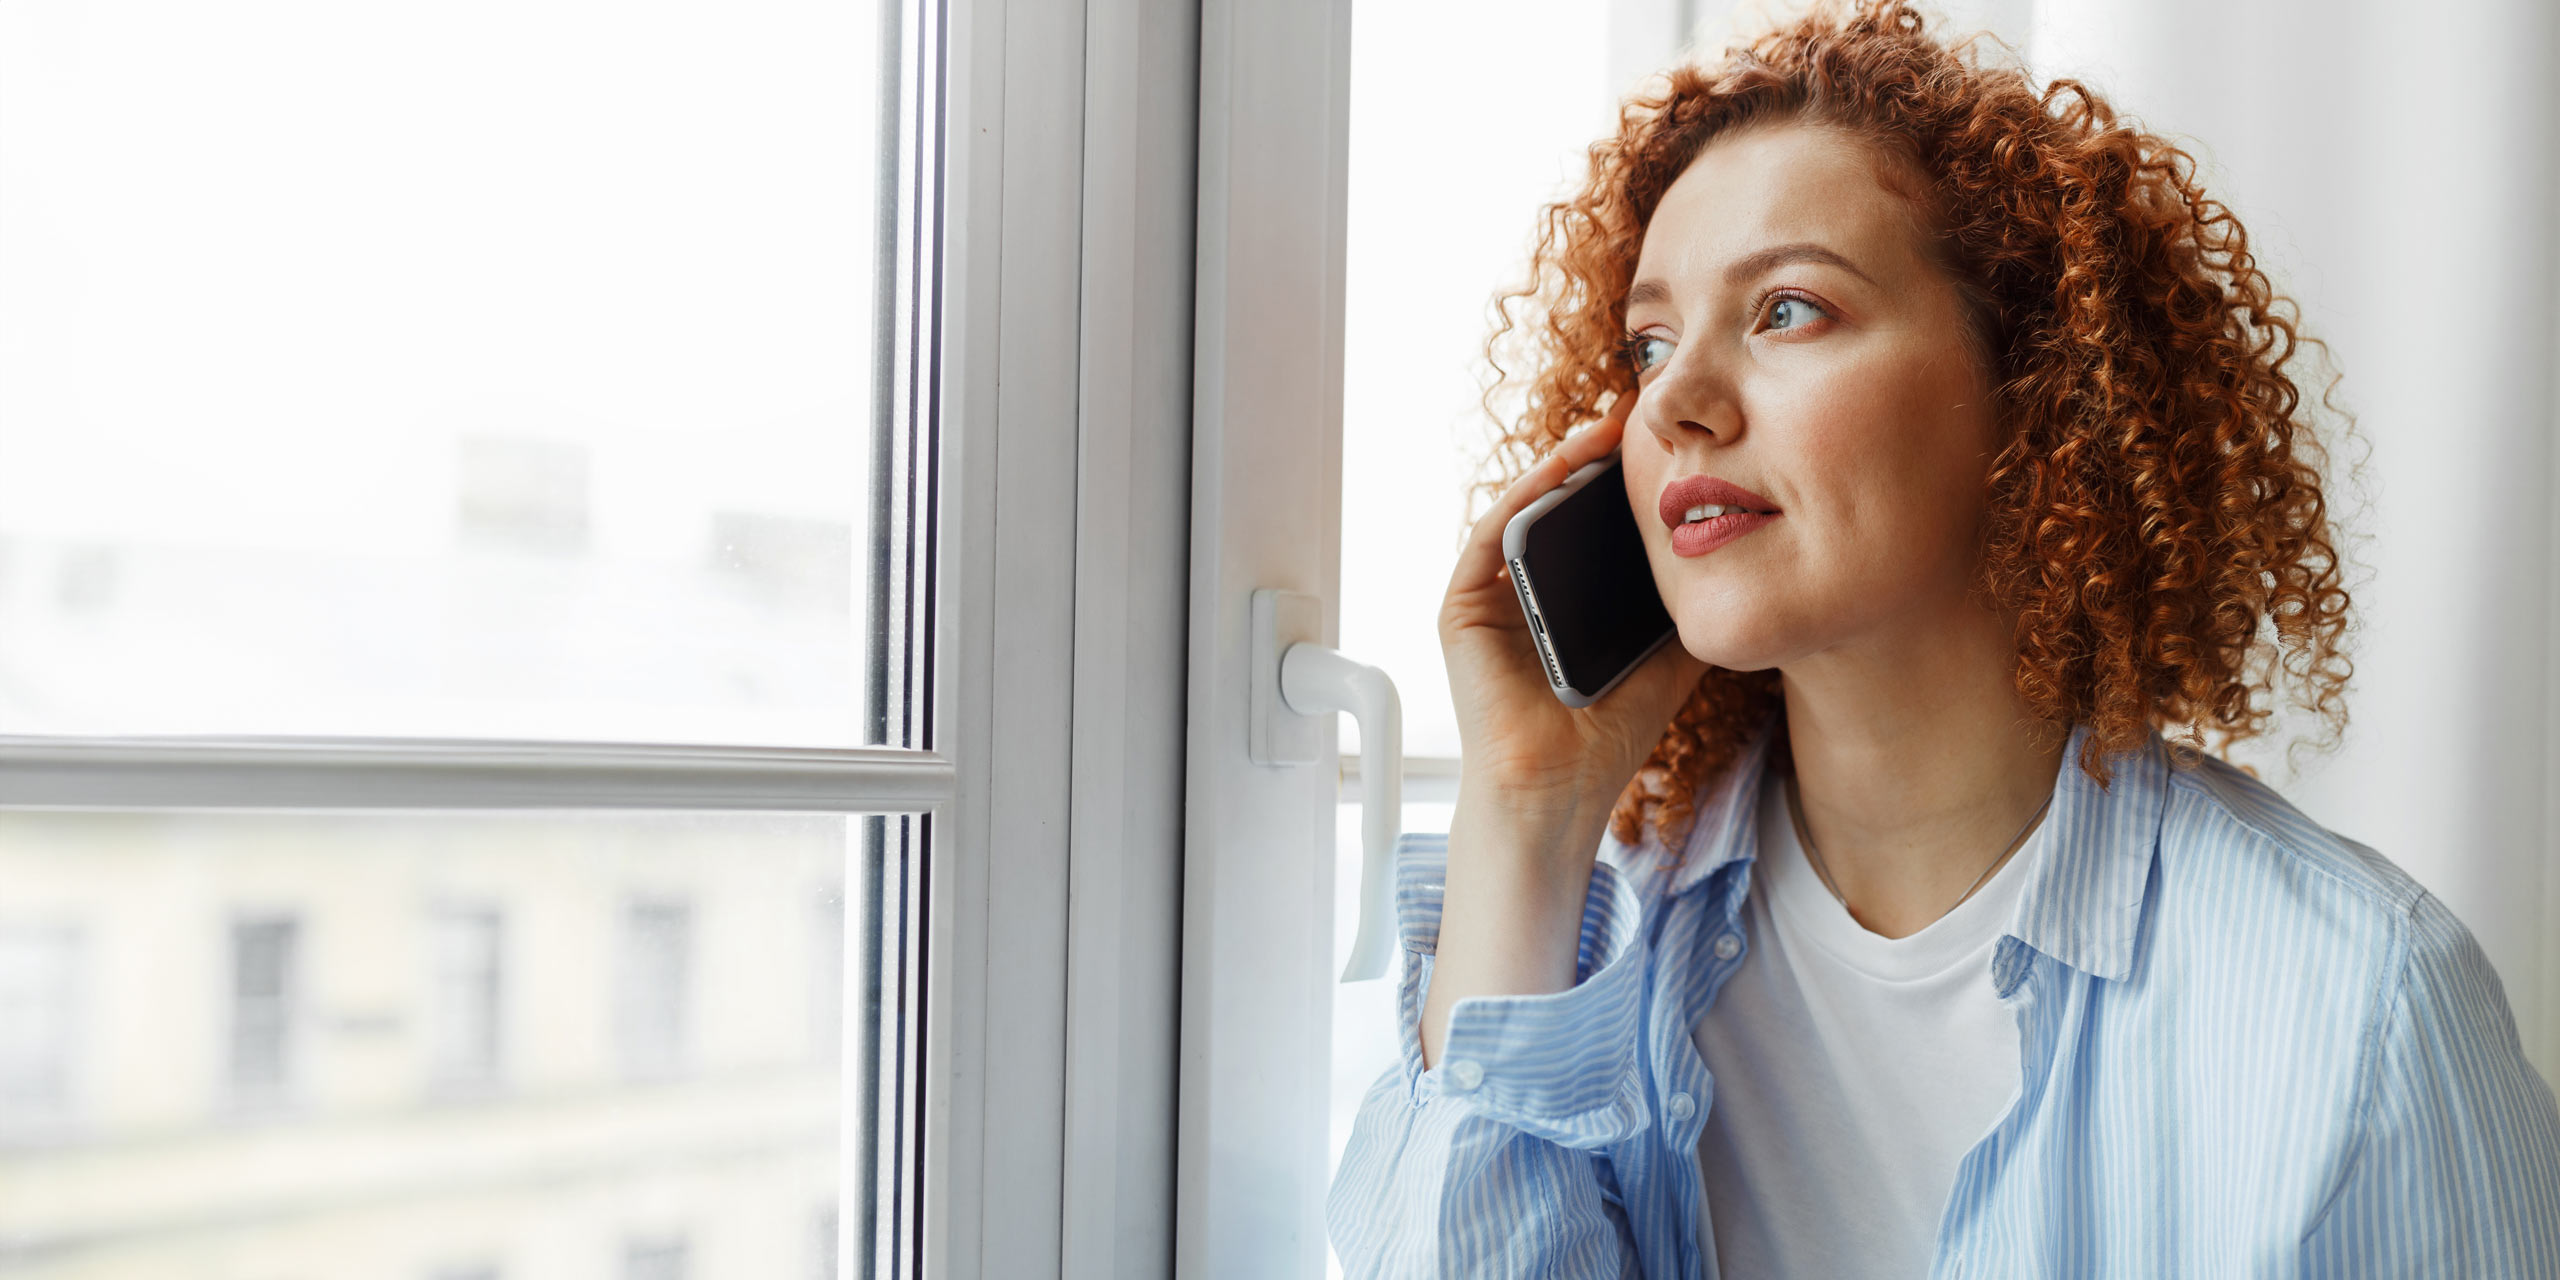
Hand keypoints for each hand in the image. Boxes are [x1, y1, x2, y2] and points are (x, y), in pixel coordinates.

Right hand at [1438, 390, 1711, 831]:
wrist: (1561, 791)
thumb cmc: (1607, 736)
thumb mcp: (1668, 658)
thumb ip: (1686, 612)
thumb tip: (1736, 562)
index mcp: (1564, 603)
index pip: (1590, 528)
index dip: (1620, 484)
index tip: (1663, 443)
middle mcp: (1521, 594)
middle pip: (1554, 510)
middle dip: (1591, 461)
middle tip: (1632, 418)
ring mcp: (1487, 599)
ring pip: (1522, 513)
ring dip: (1557, 467)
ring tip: (1601, 433)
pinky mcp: (1460, 609)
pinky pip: (1490, 538)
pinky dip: (1521, 498)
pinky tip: (1558, 471)